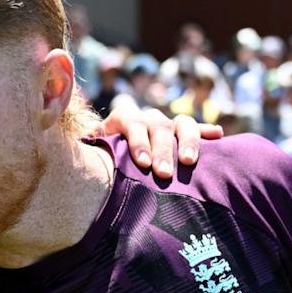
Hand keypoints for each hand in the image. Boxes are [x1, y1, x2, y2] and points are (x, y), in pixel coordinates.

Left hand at [97, 106, 222, 178]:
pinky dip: (206, 132)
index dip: (137, 141)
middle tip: (163, 173)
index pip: (130, 121)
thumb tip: (72, 151)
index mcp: (122, 120)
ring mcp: (166, 124)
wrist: (112, 155)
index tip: (142, 163)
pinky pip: (197, 128)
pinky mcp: (183, 132)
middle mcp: (146, 119)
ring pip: (180, 125)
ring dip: (187, 141)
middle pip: (157, 127)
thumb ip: (85, 151)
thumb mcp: (92, 154)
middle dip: (161, 151)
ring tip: (188, 162)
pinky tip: (219, 137)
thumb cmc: (101, 161)